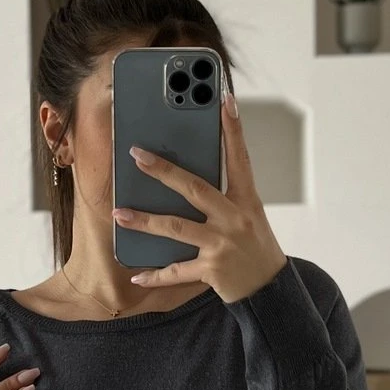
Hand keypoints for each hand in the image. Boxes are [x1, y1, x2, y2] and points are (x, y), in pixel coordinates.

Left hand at [111, 92, 287, 303]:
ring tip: (119, 214)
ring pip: (176, 228)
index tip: (223, 99)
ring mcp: (222, 245)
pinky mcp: (212, 271)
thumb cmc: (255, 246)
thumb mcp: (248, 215)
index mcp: (246, 201)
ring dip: (144, 221)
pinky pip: (176, 272)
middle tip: (137, 154)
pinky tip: (137, 276)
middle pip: (195, 188)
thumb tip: (184, 178)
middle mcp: (235, 219)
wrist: (270, 290)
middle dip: (163, 170)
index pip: (240, 158)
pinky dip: (155, 276)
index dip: (233, 128)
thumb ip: (223, 197)